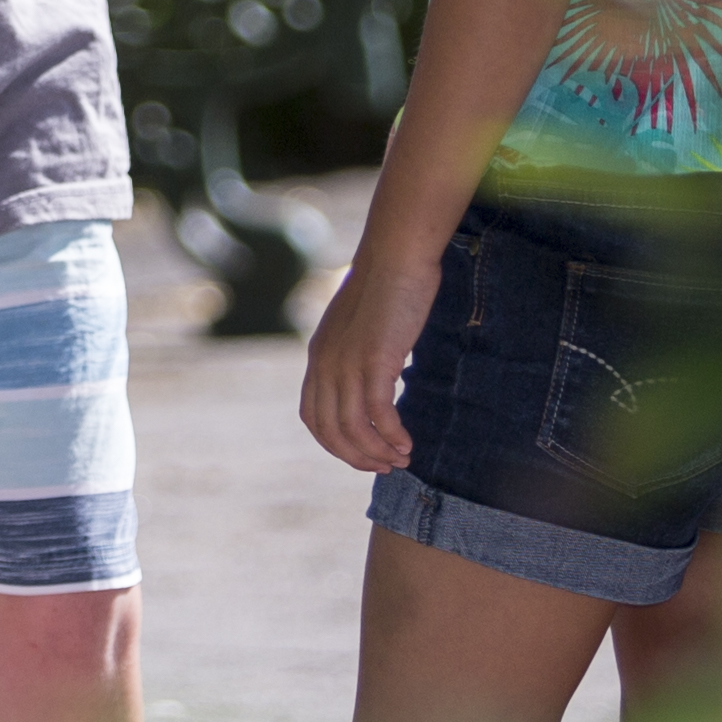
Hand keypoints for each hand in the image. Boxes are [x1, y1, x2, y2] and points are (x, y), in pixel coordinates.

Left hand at [300, 226, 438, 473]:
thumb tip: (370, 379)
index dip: (335, 444)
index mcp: (319, 356)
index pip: (313, 417)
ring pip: (354, 429)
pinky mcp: (374, 361)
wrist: (396, 254)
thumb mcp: (358, 325)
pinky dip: (392, 436)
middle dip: (357, 457)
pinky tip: (407, 443)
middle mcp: (326, 363)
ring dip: (377, 452)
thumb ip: (354, 352)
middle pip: (330, 431)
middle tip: (385, 467)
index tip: (362, 454)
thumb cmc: (386, 286)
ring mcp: (347, 363)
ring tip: (401, 459)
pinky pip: (379, 415)